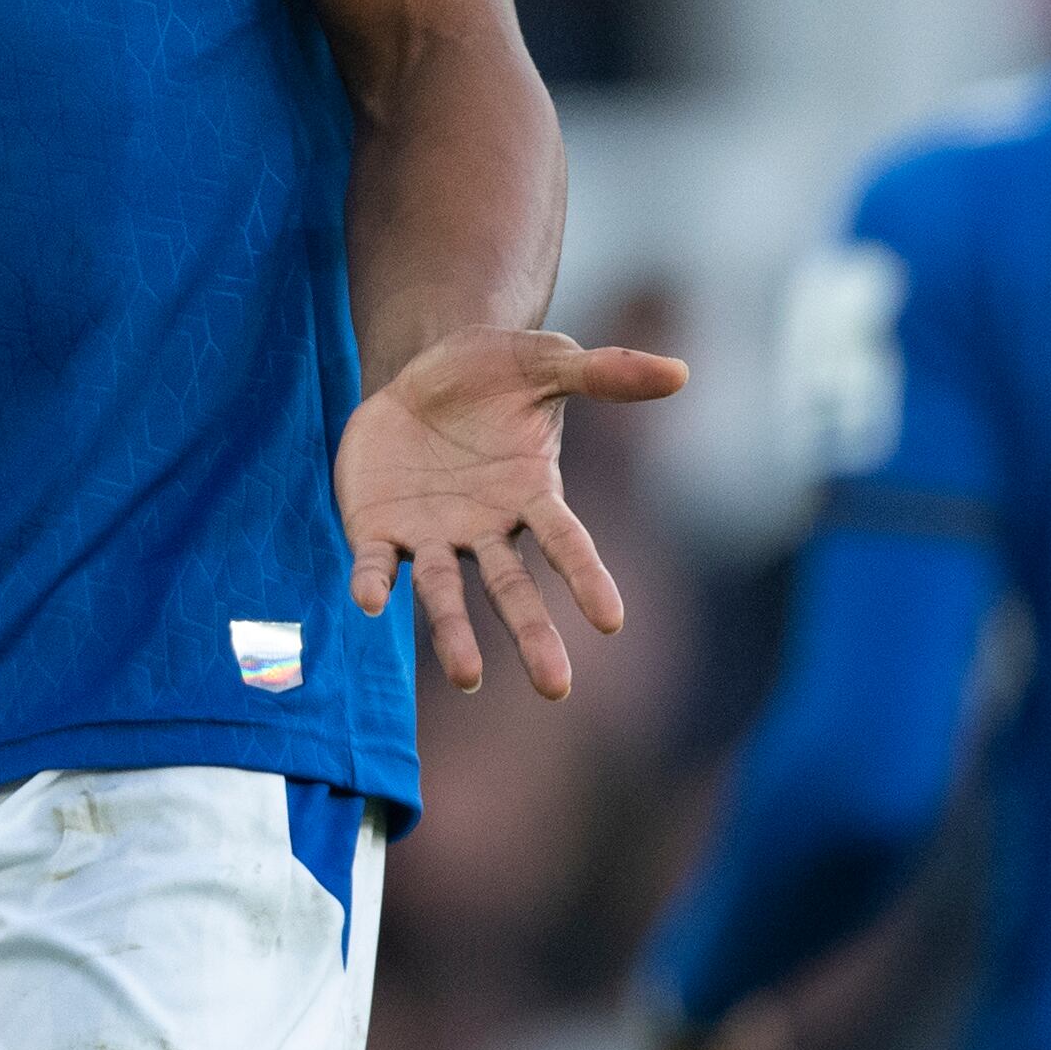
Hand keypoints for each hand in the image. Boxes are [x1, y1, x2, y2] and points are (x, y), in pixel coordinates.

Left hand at [337, 324, 684, 694]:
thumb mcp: (546, 362)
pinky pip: (376, 563)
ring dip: (454, 633)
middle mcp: (486, 528)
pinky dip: (373, 582)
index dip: (587, 578)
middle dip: (533, 635)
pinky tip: (370, 601)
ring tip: (468, 678)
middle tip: (556, 687)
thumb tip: (680, 371)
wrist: (419, 371)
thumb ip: (605, 373)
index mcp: (532, 494)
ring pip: (445, 591)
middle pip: (512, 589)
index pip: (567, 543)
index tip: (611, 620)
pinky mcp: (378, 528)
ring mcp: (432, 534)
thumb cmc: (494, 375)